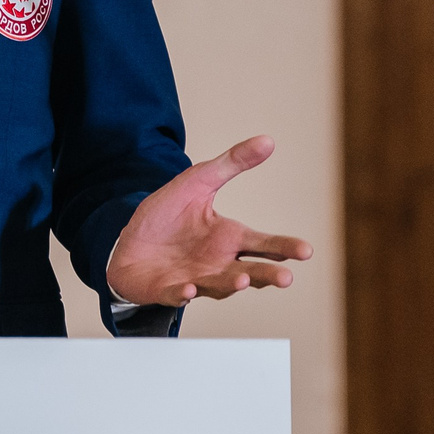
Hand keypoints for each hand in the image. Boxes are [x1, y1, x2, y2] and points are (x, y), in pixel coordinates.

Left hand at [105, 135, 311, 308]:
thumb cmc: (168, 215)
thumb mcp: (199, 181)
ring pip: (219, 286)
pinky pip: (178, 293)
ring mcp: (196, 278)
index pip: (264, 244)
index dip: (285, 247)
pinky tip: (189, 288)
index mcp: (229, 238)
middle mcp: (218, 263)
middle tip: (286, 277)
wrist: (128, 240)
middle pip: (250, 271)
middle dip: (268, 275)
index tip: (306, 250)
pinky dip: (183, 293)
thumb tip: (268, 140)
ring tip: (244, 280)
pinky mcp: (168, 288)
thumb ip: (232, 163)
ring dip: (232, 284)